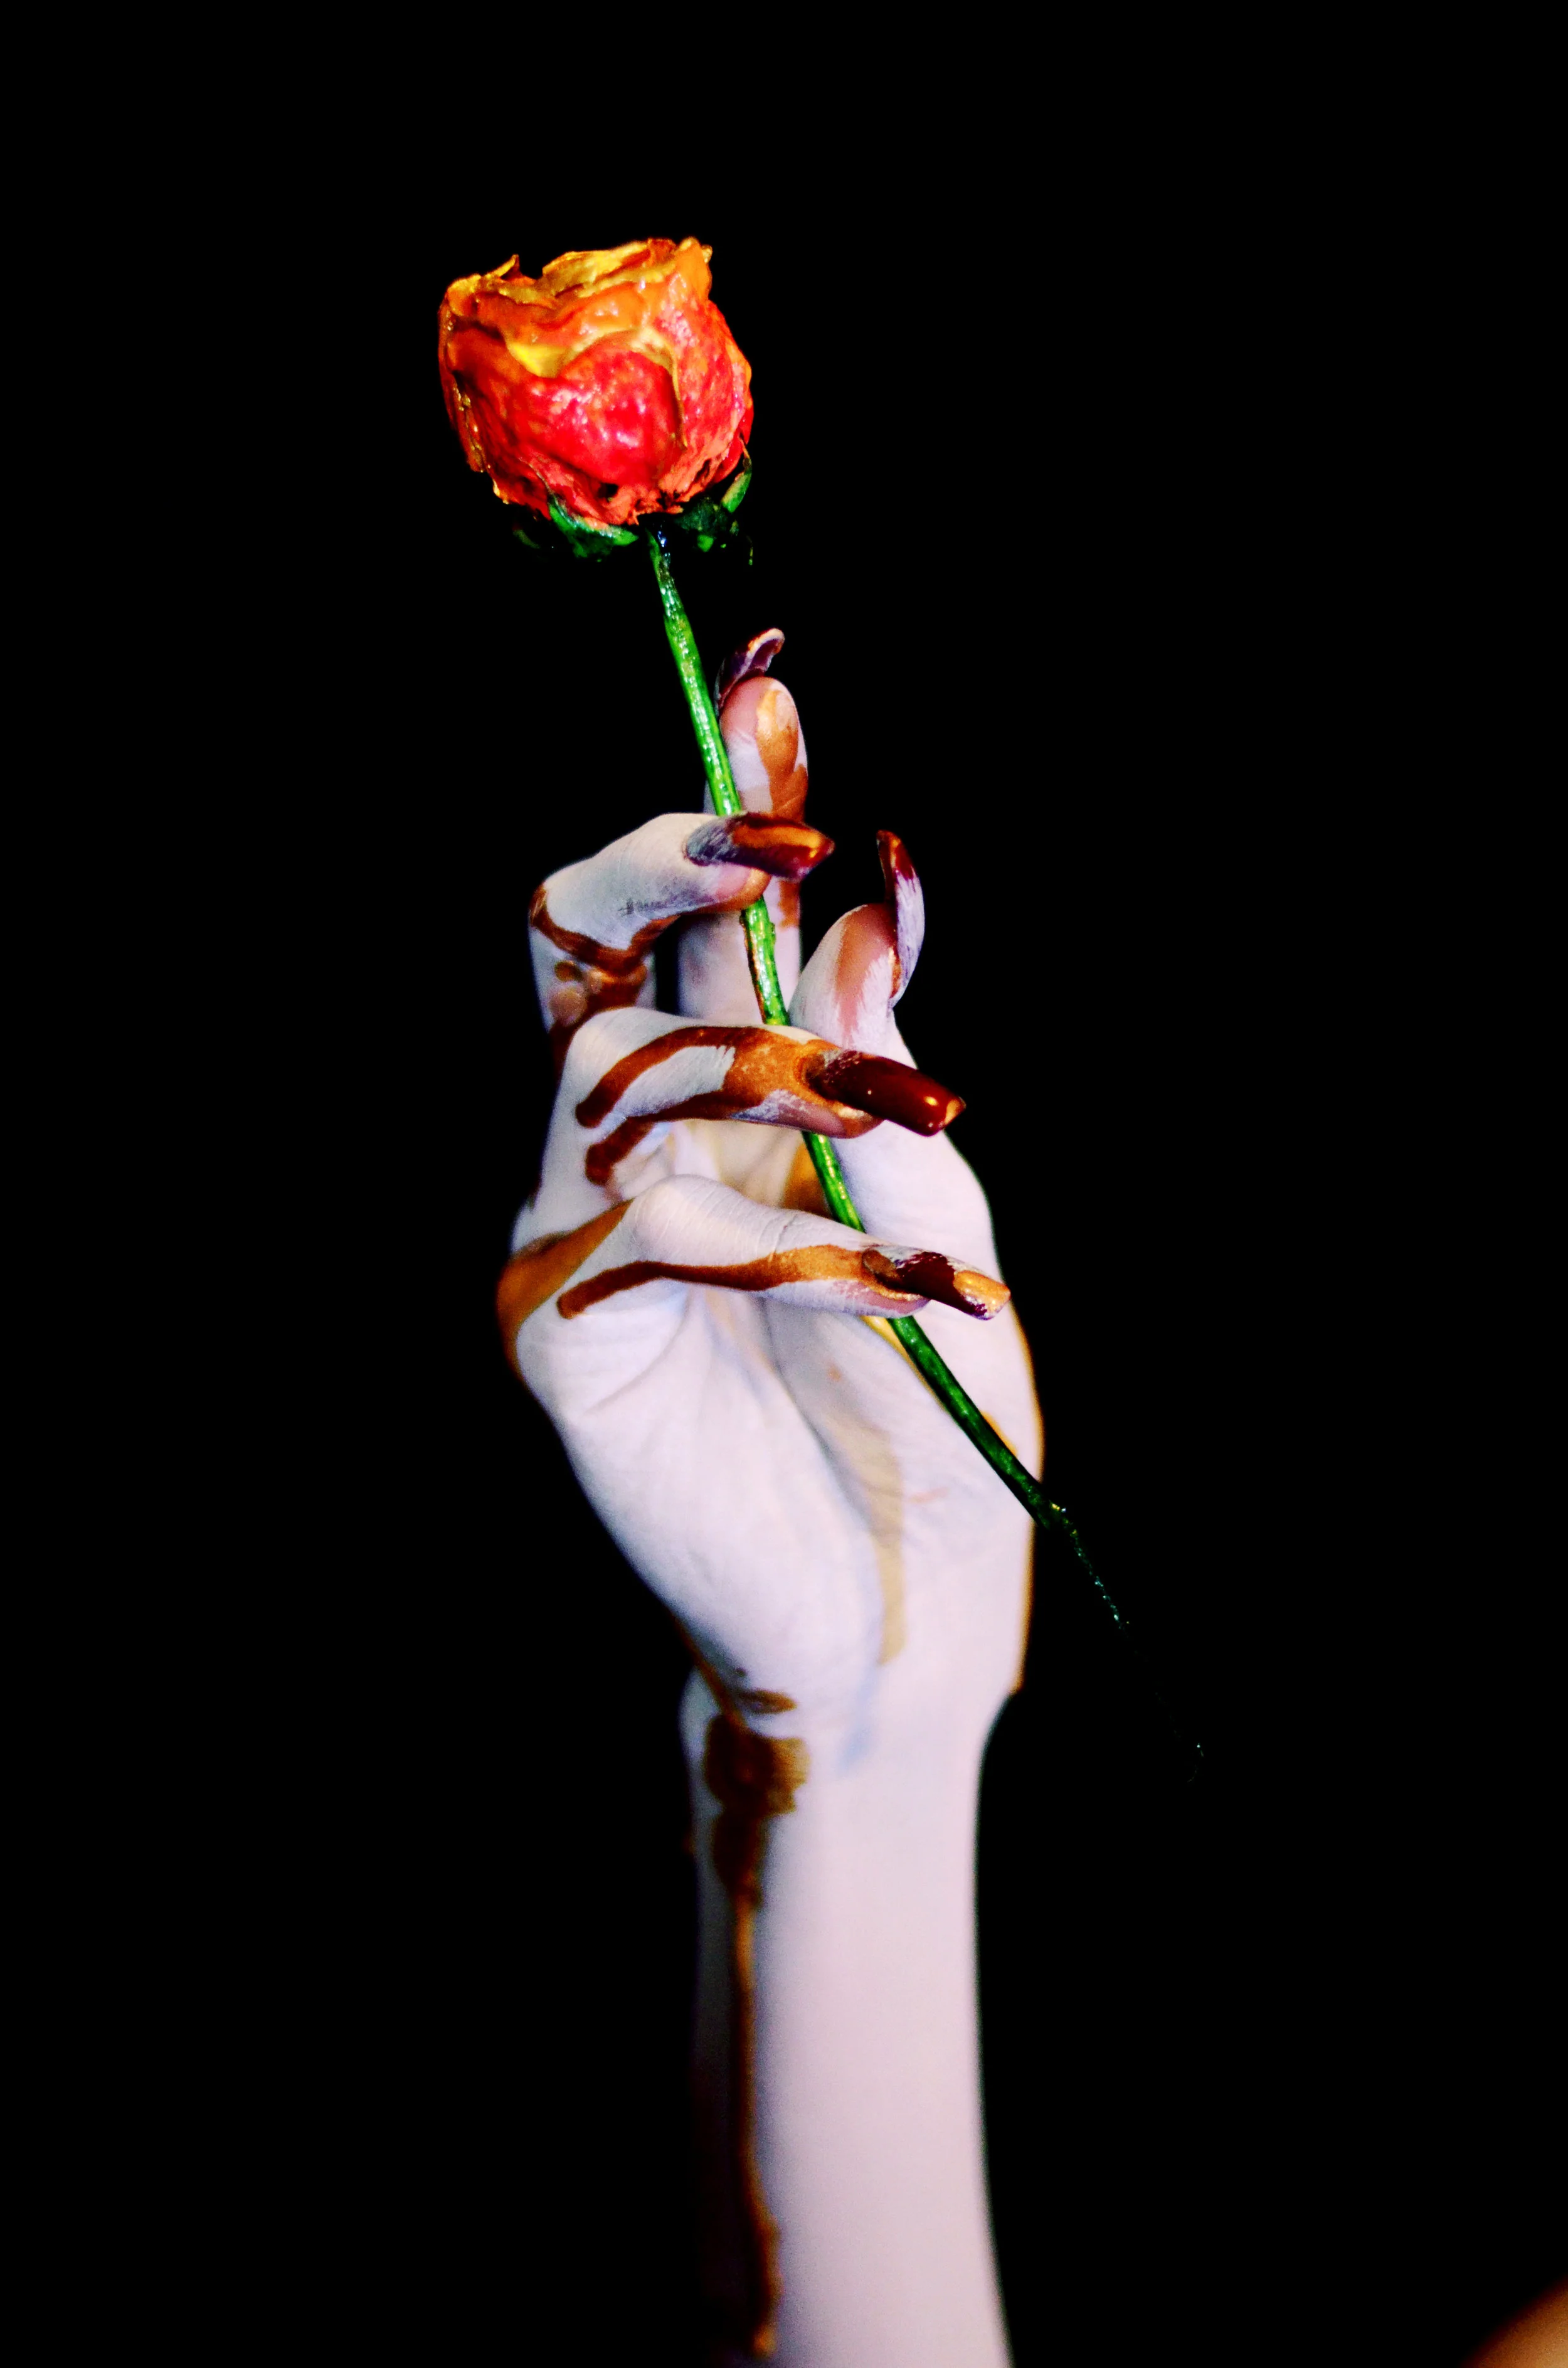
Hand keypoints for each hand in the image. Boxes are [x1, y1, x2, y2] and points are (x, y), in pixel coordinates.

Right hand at [500, 647, 1040, 1758]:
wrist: (904, 1608)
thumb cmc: (928, 1409)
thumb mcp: (941, 1215)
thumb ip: (890, 1069)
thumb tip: (877, 898)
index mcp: (722, 1100)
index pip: (677, 921)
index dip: (709, 809)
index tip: (778, 703)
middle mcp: (625, 1147)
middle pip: (568, 946)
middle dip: (655, 865)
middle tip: (768, 849)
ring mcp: (573, 1237)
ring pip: (617, 1065)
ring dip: (777, 1071)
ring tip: (908, 1134)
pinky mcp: (558, 1335)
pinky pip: (650, 1223)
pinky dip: (787, 1238)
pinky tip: (884, 1296)